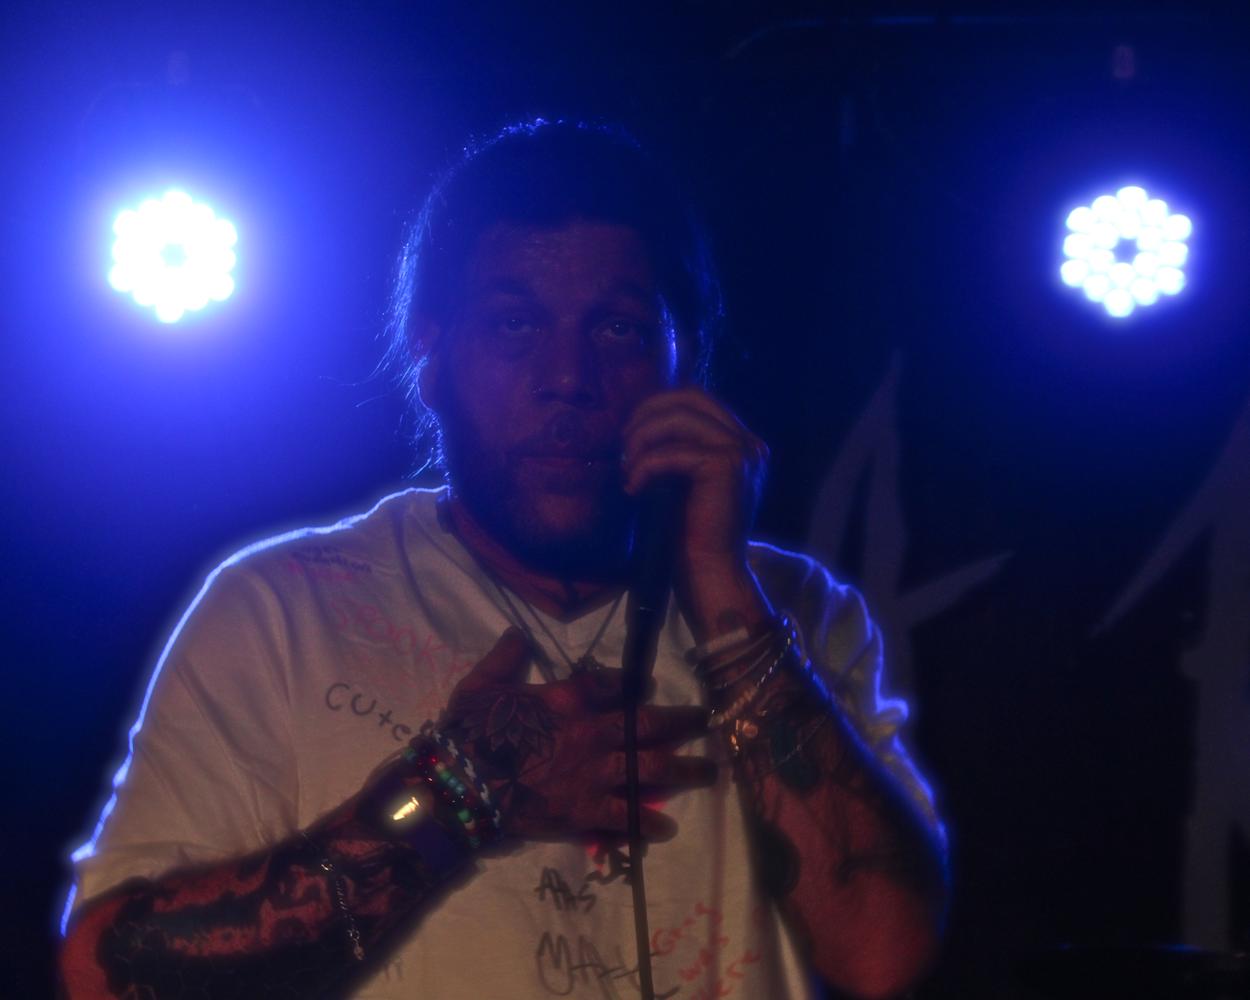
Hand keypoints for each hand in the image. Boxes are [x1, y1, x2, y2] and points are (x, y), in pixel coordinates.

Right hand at [440, 630, 715, 841]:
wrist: (459, 785)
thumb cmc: (469, 732)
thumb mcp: (481, 685)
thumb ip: (504, 658)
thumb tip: (516, 632)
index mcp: (567, 699)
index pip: (611, 685)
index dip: (634, 684)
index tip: (650, 685)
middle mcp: (590, 733)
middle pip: (646, 725)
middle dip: (680, 722)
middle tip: (704, 720)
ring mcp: (591, 774)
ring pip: (649, 769)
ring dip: (682, 770)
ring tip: (707, 771)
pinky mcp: (583, 811)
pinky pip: (624, 817)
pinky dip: (646, 823)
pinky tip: (666, 827)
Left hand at [621, 387, 770, 637]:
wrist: (712, 572)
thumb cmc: (694, 536)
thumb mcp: (686, 483)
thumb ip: (679, 451)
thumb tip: (641, 425)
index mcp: (744, 445)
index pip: (700, 400)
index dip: (660, 407)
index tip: (632, 433)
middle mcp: (749, 443)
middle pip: (691, 397)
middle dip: (649, 412)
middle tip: (624, 442)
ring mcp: (741, 452)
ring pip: (679, 418)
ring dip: (643, 438)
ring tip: (626, 467)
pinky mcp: (725, 466)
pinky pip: (671, 452)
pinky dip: (644, 466)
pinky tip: (632, 488)